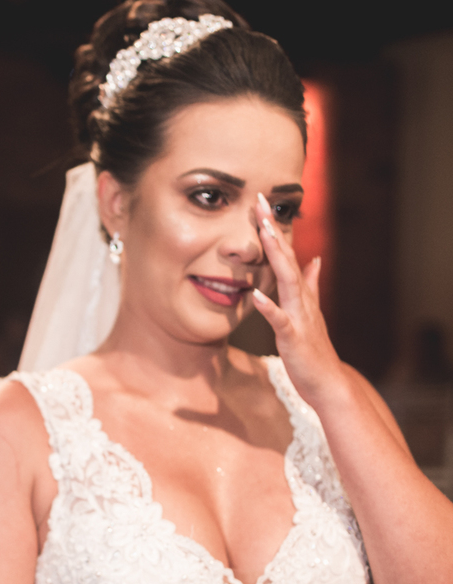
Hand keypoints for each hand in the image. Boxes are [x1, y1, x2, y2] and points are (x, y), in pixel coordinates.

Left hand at [250, 192, 344, 406]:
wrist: (327, 381)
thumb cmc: (313, 348)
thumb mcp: (310, 311)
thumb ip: (312, 284)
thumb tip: (315, 260)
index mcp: (300, 293)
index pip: (285, 254)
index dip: (273, 229)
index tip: (259, 204)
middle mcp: (301, 300)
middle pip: (286, 258)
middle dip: (272, 230)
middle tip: (259, 202)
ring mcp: (299, 317)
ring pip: (288, 281)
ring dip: (275, 257)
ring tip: (262, 233)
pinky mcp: (294, 337)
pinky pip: (280, 320)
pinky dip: (270, 307)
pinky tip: (256, 295)